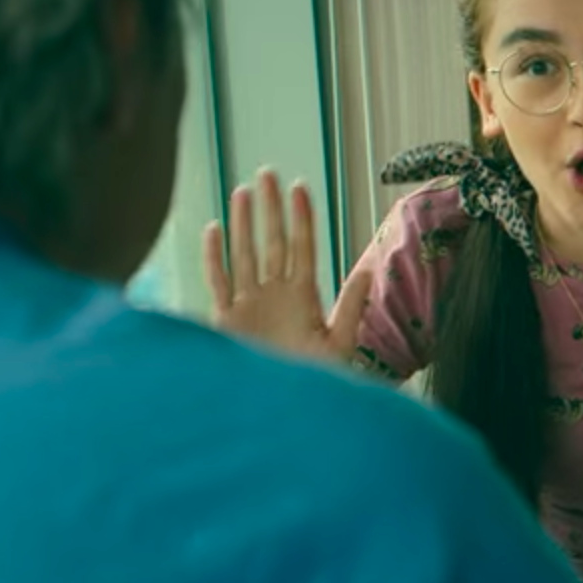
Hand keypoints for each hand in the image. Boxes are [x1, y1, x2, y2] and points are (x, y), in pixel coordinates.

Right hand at [201, 169, 370, 364]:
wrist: (282, 409)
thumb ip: (351, 306)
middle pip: (272, 241)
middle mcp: (275, 294)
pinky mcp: (225, 320)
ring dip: (243, 224)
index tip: (299, 186)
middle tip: (267, 173)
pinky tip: (213, 230)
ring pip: (245, 254)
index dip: (301, 218)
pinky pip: (218, 281)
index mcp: (304, 296)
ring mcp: (249, 304)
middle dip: (270, 209)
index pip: (303, 247)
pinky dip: (213, 257)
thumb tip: (369, 270)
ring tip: (243, 191)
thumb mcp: (339, 343)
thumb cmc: (315, 380)